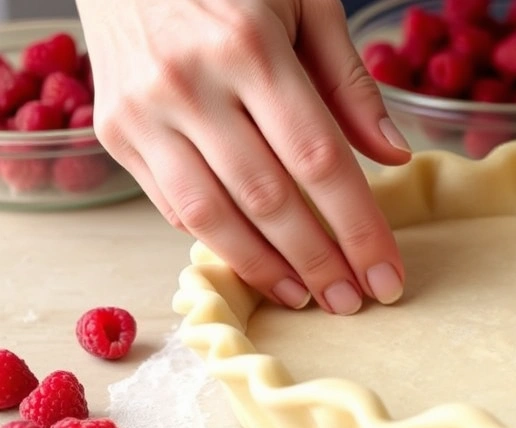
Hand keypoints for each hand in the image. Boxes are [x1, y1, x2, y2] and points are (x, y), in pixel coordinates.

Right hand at [76, 0, 411, 313]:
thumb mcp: (305, 2)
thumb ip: (350, 81)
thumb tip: (394, 156)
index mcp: (249, 45)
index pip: (318, 159)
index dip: (357, 227)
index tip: (386, 275)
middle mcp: (190, 82)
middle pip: (268, 198)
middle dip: (317, 261)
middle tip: (352, 301)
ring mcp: (143, 110)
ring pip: (212, 215)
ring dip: (264, 267)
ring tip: (306, 296)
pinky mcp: (113, 131)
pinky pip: (172, 204)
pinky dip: (218, 241)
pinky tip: (257, 262)